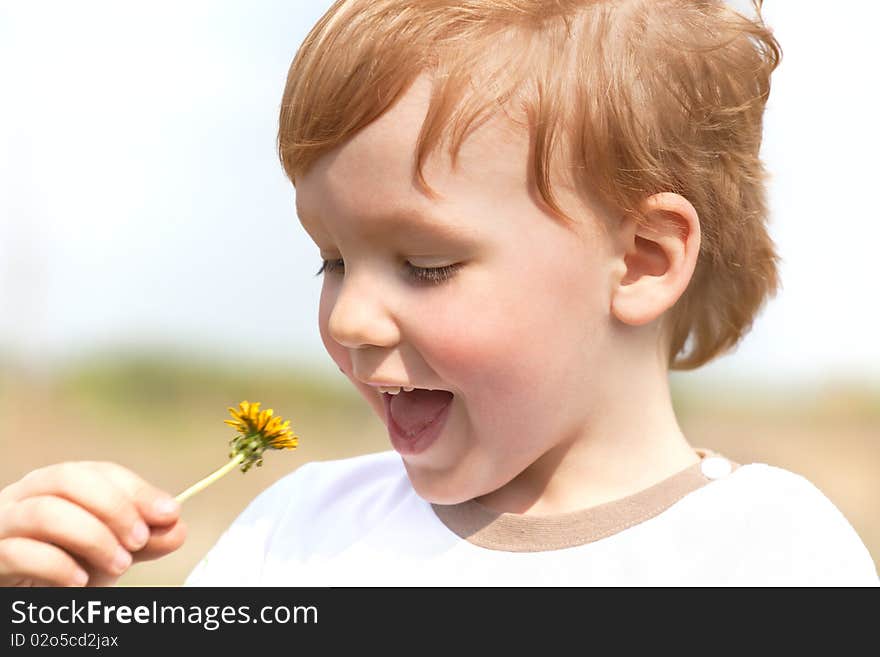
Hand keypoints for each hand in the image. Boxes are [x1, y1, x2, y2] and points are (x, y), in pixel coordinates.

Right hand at [0, 461, 186, 585]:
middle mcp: (26, 495)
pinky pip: (19, 552)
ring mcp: (3, 524)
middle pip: (69, 479)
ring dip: (92, 537)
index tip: (170, 513)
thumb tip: (177, 528)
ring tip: (120, 564)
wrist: (22, 598)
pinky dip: (58, 566)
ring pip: (45, 512)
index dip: (137, 490)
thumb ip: (143, 540)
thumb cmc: (64, 568)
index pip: (100, 471)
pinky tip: (80, 581)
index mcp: (59, 485)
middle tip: (140, 540)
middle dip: (114, 508)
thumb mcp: (111, 552)